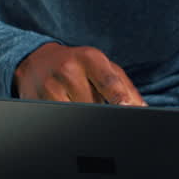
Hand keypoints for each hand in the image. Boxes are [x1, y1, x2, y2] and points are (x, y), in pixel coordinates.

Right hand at [13, 42, 146, 105]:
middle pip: (94, 104)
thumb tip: (141, 108)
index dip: (120, 98)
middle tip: (103, 111)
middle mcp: (69, 70)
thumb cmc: (78, 65)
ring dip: (83, 117)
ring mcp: (51, 86)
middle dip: (101, 111)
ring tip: (81, 105)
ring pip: (77, 113)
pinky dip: (69, 119)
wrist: (37, 61)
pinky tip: (69, 112)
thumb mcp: (103, 67)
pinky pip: (60, 118)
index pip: (108, 82)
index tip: (128, 109)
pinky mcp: (38, 101)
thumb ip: (124, 87)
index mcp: (89, 58)